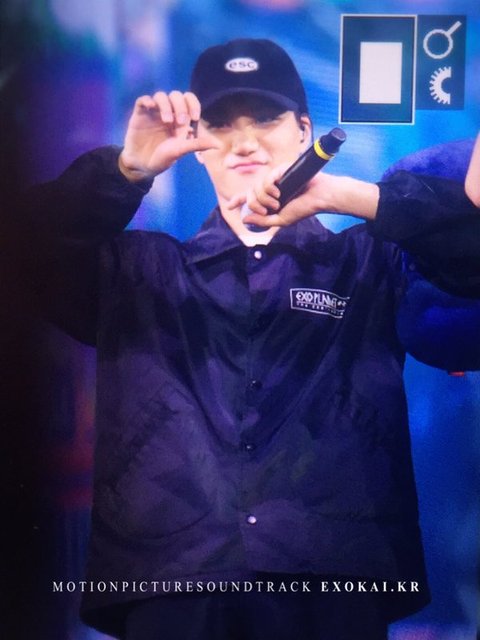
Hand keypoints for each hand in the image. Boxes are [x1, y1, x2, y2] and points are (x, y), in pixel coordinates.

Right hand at [118, 91, 219, 181]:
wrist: (143, 166)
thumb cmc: (163, 158)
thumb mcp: (181, 151)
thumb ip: (198, 145)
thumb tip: (219, 145)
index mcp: (180, 119)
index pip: (189, 100)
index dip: (193, 104)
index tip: (194, 117)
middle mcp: (168, 112)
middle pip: (176, 96)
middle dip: (181, 106)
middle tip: (181, 121)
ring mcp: (153, 112)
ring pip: (161, 96)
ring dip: (166, 105)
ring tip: (167, 121)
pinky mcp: (140, 114)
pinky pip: (143, 100)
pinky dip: (148, 100)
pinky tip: (151, 107)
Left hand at [227, 165, 378, 225]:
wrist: (320, 197)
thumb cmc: (304, 208)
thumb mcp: (281, 220)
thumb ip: (262, 221)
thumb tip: (244, 219)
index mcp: (270, 198)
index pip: (250, 198)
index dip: (238, 200)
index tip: (229, 206)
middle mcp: (271, 187)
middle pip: (250, 193)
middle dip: (255, 203)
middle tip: (269, 208)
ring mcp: (275, 178)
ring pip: (257, 187)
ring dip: (264, 198)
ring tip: (277, 202)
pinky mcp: (281, 170)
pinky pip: (266, 178)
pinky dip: (269, 188)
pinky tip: (278, 193)